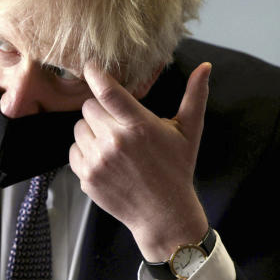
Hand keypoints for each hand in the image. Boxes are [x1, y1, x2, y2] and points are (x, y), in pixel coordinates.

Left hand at [69, 62, 211, 261]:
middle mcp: (115, 142)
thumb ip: (194, 96)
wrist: (163, 213)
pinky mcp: (87, 177)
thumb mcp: (189, 132)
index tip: (89, 67)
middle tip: (117, 123)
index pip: (107, 92)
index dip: (94, 74)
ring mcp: (98, 161)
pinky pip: (73, 151)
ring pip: (79, 128)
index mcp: (139, 126)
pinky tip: (105, 159)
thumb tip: (205, 66)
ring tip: (113, 143)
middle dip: (100, 110)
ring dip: (91, 131)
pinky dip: (85, 151)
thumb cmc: (176, 169)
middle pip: (88, 107)